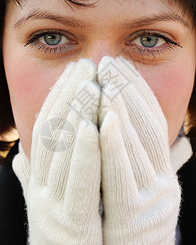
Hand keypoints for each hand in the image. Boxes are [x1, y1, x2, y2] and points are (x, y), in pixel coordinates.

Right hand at [13, 59, 101, 244]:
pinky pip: (79, 181)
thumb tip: (19, 154)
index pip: (47, 126)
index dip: (59, 96)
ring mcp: (53, 204)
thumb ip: (36, 176)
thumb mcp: (48, 198)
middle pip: (54, 131)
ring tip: (90, 83)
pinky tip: (93, 125)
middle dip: (70, 94)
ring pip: (63, 151)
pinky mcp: (72, 223)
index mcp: (39, 176)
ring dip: (77, 115)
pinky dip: (84, 152)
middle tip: (85, 65)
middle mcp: (41, 185)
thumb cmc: (64, 230)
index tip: (74, 70)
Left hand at [98, 56, 186, 244]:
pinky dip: (113, 146)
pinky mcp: (133, 216)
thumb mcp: (136, 189)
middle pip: (144, 128)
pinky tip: (104, 120)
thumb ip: (139, 162)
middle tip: (110, 62)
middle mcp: (162, 181)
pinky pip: (120, 176)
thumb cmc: (127, 225)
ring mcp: (151, 199)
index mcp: (161, 172)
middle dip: (127, 91)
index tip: (122, 67)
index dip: (139, 92)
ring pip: (133, 146)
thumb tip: (169, 139)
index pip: (152, 122)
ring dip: (119, 110)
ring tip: (105, 80)